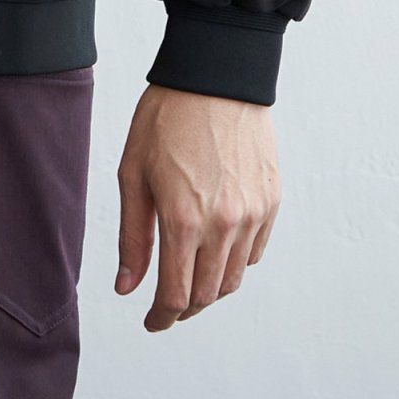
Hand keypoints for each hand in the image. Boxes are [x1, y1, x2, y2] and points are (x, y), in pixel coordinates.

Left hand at [114, 82, 279, 330]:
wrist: (216, 75)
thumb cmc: (166, 117)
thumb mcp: (133, 173)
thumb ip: (132, 236)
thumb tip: (128, 288)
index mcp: (183, 220)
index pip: (176, 295)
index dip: (161, 318)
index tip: (151, 323)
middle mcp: (224, 224)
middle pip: (207, 295)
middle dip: (184, 307)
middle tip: (167, 303)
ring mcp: (253, 214)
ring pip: (234, 278)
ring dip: (211, 289)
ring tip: (191, 278)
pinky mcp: (271, 201)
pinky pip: (255, 251)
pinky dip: (235, 261)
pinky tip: (217, 248)